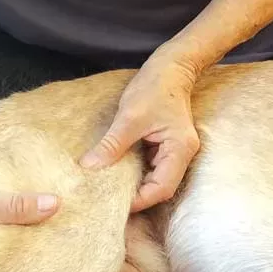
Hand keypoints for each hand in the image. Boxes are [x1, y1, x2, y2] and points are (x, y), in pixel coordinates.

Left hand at [79, 55, 200, 211]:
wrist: (171, 67)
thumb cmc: (154, 88)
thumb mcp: (130, 117)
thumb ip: (112, 144)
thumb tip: (90, 166)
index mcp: (179, 150)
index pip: (162, 188)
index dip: (140, 200)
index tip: (116, 204)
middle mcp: (182, 155)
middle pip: (161, 187)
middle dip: (138, 197)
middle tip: (111, 202)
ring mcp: (175, 151)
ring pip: (157, 179)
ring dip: (137, 186)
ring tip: (112, 191)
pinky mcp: (166, 146)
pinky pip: (152, 167)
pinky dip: (137, 173)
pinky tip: (119, 173)